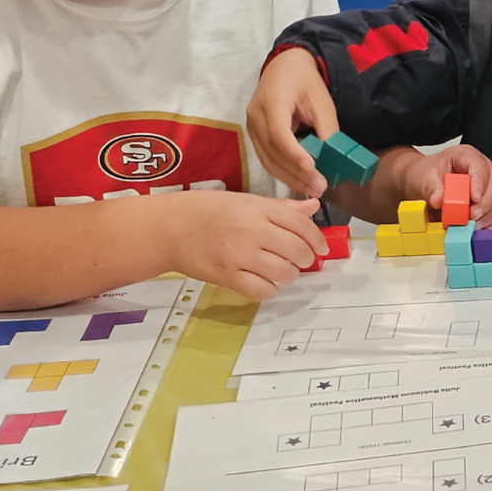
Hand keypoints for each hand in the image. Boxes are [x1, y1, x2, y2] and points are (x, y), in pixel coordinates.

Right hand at [160, 191, 327, 300]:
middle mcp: (250, 231)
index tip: (321, 248)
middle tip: (303, 260)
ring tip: (284, 271)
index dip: (317, 238)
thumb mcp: (245, 200)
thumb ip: (280, 207)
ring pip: (283, 272)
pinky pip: (261, 290)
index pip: (300, 224)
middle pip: (296, 249)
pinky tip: (267, 282)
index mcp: (257, 209)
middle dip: (306, 258)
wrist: (169, 227)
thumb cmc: (206, 210)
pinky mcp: (226, 276)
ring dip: (290, 275)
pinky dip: (270, 290)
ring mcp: (238, 255)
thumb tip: (312, 207)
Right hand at [247, 47, 337, 198]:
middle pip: (272, 151)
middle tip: (320, 188)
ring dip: (290, 178)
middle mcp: (255, 116)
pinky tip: (300, 181)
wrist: (285, 67)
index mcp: (272, 101)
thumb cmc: (305, 82)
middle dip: (296, 173)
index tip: (313, 170)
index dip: (295, 155)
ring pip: (268, 160)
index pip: (279, 133)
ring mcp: (251, 127)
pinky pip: (266, 159)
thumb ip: (327, 131)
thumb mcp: (321, 102)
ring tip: (313, 189)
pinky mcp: (254, 136)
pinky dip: (283, 172)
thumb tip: (334, 161)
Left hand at [401, 145, 491, 227]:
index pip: (479, 165)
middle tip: (472, 217)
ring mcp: (489, 186)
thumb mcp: (423, 179)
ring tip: (474, 226)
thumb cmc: (427, 176)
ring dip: (491, 215)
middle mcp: (482, 169)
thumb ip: (431, 188)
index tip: (474, 198)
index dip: (480, 182)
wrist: (424, 186)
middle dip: (487, 203)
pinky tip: (487, 229)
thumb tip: (438, 199)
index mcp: (465, 156)